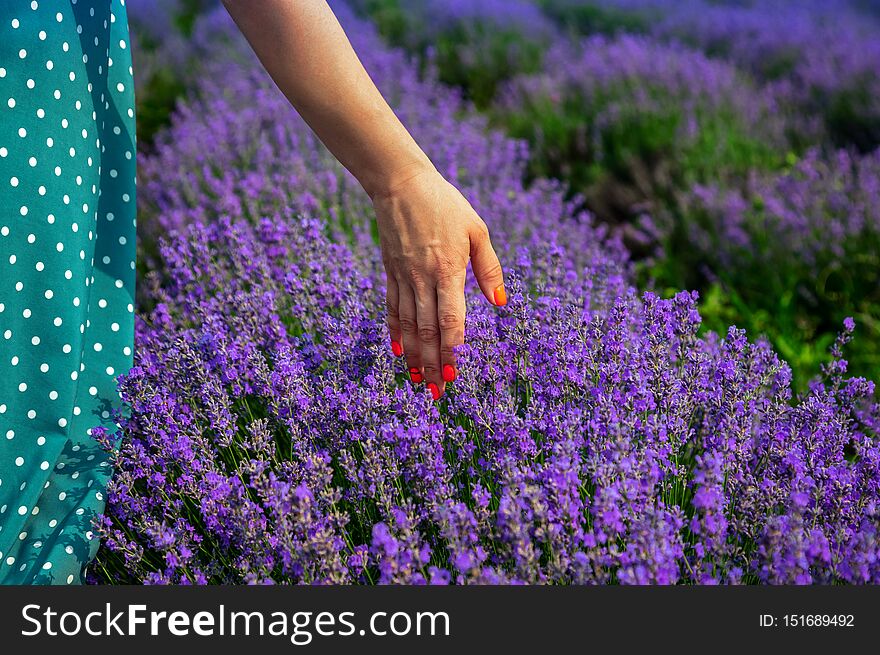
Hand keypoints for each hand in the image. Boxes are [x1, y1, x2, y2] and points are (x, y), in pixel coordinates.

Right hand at [372, 165, 505, 398]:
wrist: (400, 184)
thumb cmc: (445, 204)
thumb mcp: (477, 230)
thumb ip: (489, 269)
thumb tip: (500, 304)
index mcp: (447, 269)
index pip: (449, 317)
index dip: (451, 347)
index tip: (455, 371)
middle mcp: (422, 278)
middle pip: (427, 329)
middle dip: (433, 363)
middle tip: (438, 391)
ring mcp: (403, 277)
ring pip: (407, 325)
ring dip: (414, 356)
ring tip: (419, 381)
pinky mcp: (390, 272)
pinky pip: (392, 308)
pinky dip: (395, 333)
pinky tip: (400, 353)